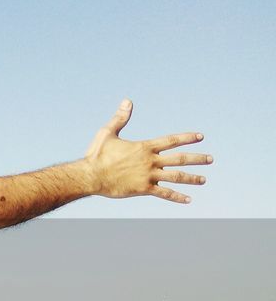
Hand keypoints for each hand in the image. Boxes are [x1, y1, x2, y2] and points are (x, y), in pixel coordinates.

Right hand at [83, 99, 211, 202]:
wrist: (90, 176)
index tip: (200, 137)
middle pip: (179, 159)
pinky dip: (177, 197)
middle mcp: (150, 161)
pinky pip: (164, 193)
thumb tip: (127, 101)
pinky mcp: (143, 189)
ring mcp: (148, 176)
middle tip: (210, 159)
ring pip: (176, 176)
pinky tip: (188, 199)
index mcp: (144, 147)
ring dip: (191, 178)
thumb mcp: (107, 133)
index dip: (187, 138)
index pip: (171, 140)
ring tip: (203, 179)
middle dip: (197, 159)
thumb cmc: (96, 155)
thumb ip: (120, 118)